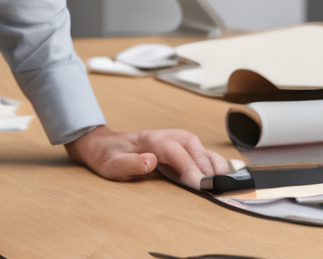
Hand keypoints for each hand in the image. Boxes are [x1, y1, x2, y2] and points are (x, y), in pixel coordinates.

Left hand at [64, 125, 228, 188]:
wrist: (101, 145)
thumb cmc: (106, 157)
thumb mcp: (111, 165)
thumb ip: (130, 163)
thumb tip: (151, 161)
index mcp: (147, 140)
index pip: (173, 150)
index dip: (188, 166)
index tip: (200, 185)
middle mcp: (161, 135)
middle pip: (189, 142)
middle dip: (203, 163)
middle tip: (212, 187)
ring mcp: (168, 138)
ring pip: (196, 143)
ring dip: (210, 160)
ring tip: (221, 181)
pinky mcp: (173, 145)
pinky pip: (196, 148)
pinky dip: (210, 159)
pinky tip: (219, 173)